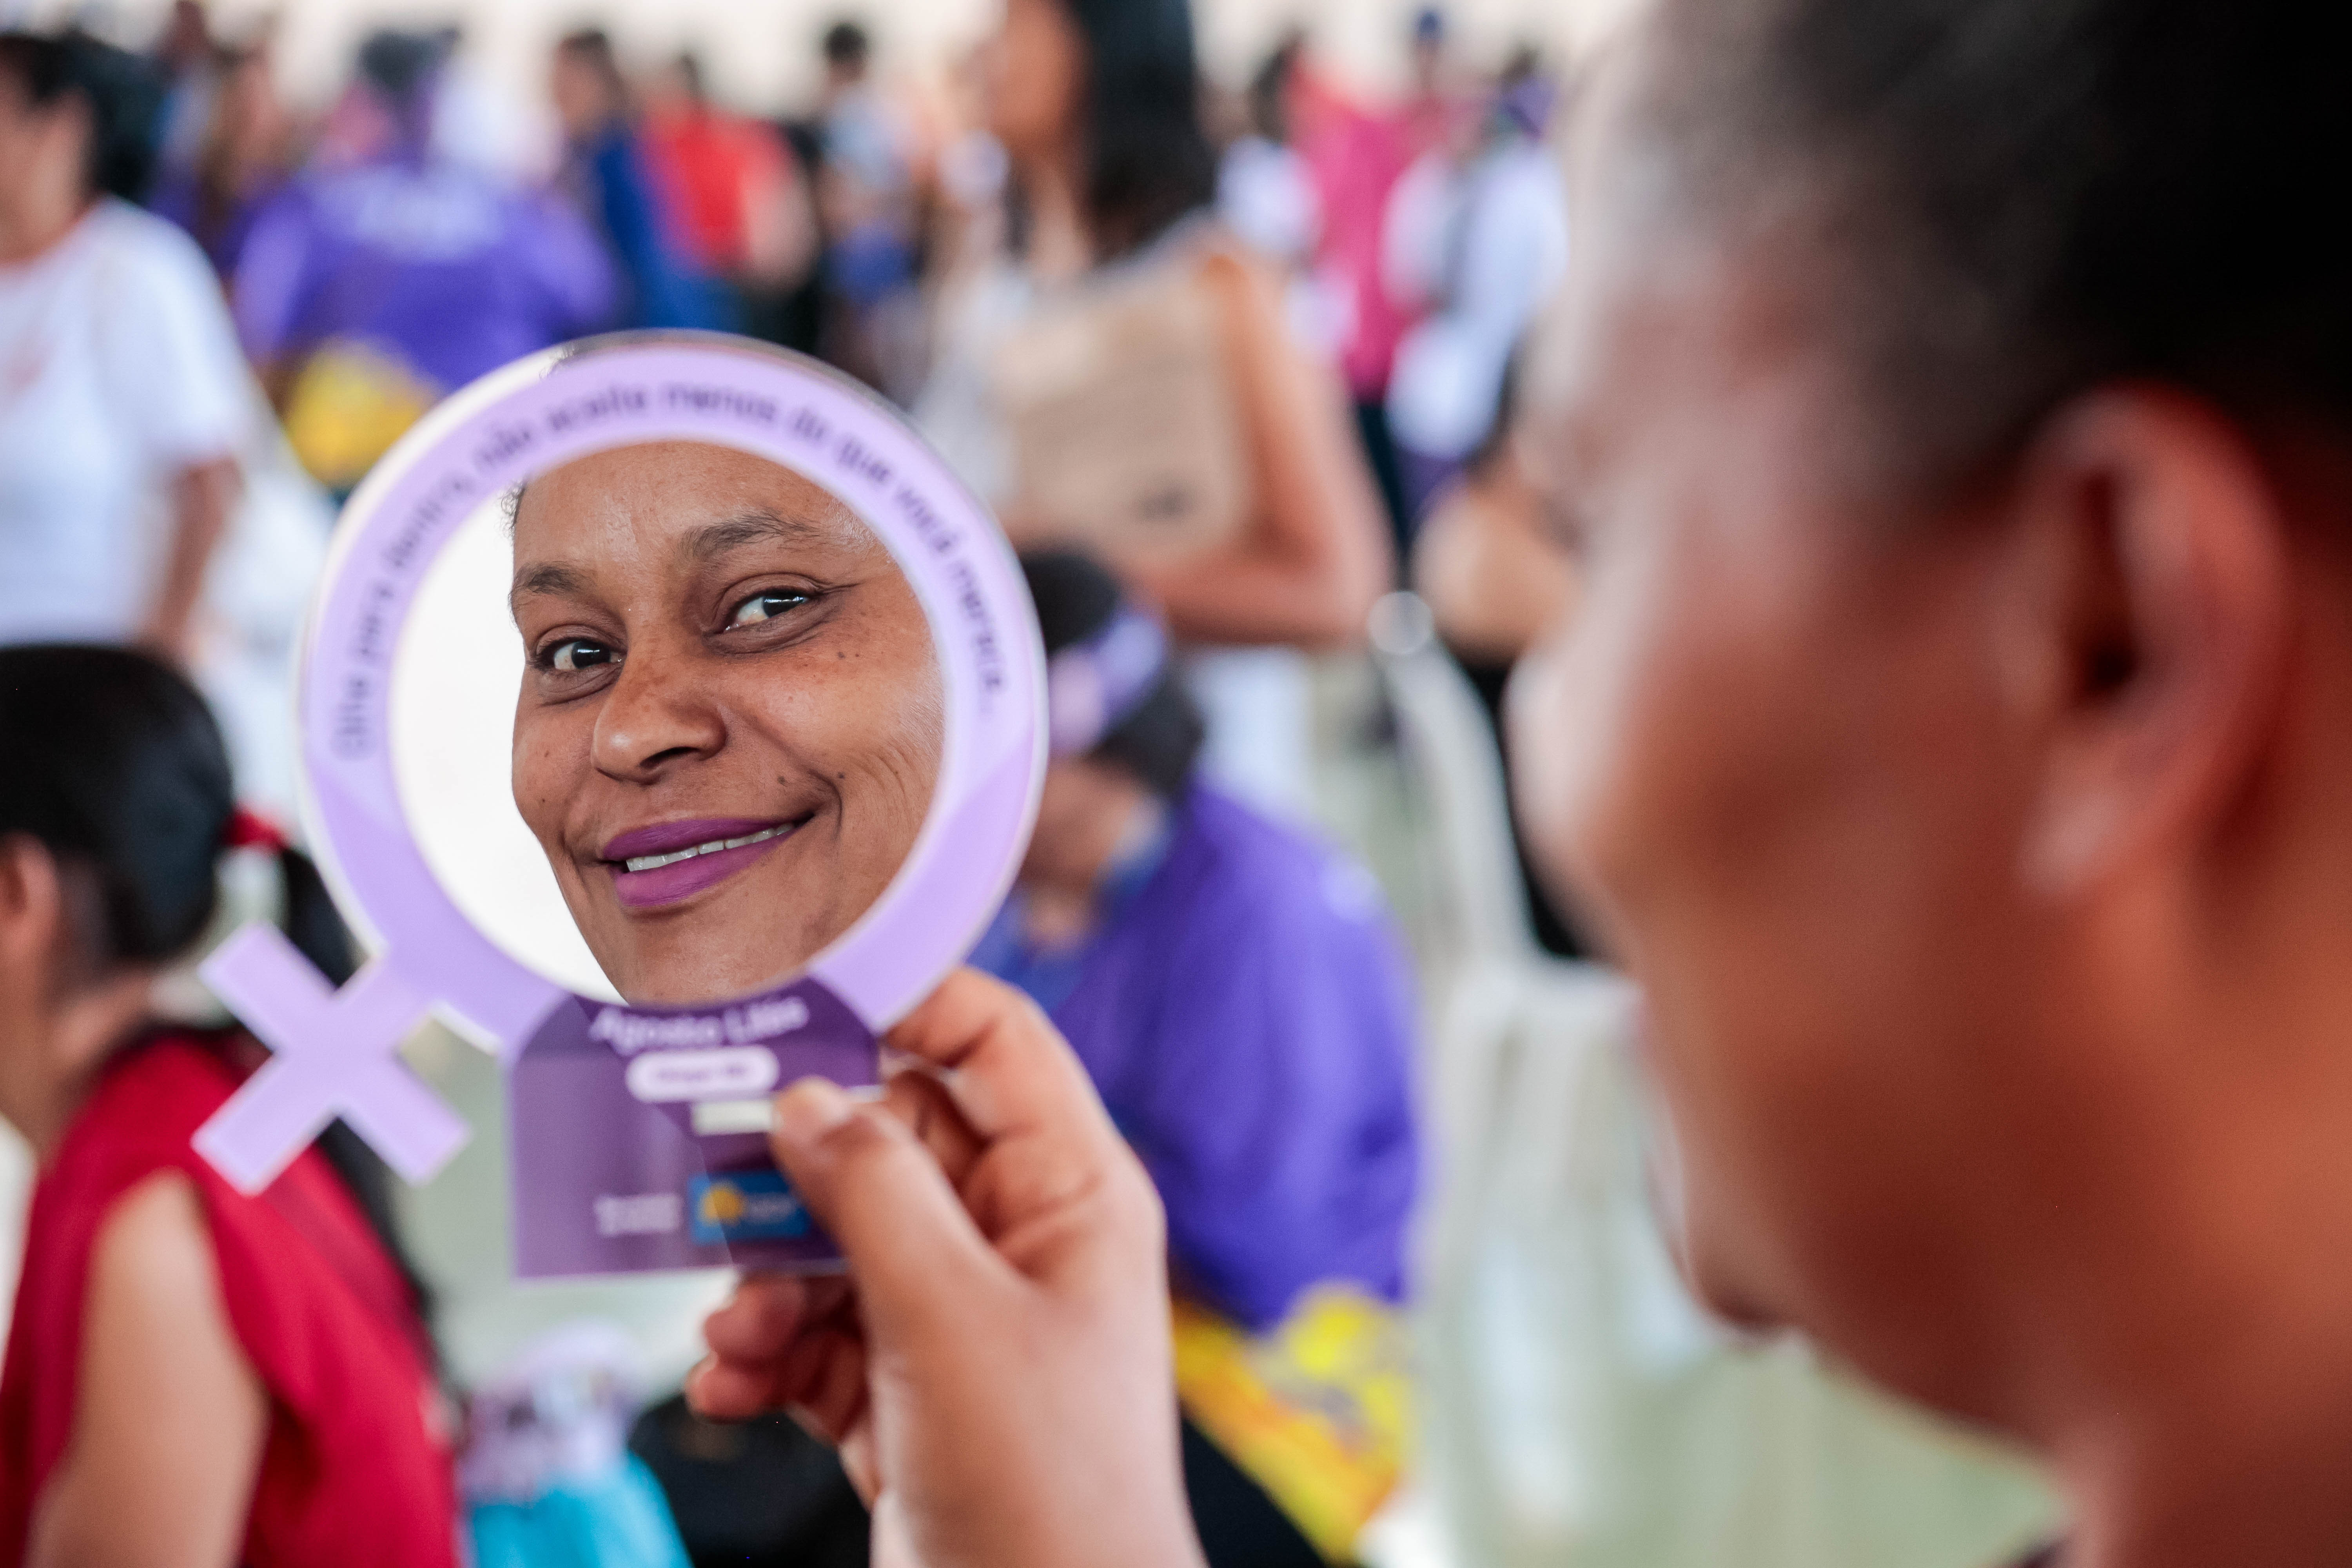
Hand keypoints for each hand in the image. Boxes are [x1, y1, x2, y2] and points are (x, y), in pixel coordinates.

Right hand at [688, 970, 1203, 1567]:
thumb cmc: (1043, 1488)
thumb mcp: (952, 1318)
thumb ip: (874, 1193)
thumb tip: (809, 1097)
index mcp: (1068, 1192)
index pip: (991, 1043)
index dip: (903, 1005)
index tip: (794, 1002)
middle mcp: (1017, 1239)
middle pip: (889, 1142)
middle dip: (797, 1175)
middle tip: (715, 1190)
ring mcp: (959, 1316)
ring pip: (836, 1243)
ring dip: (766, 1283)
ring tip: (734, 1336)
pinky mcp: (904, 1392)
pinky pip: (816, 1335)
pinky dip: (766, 1357)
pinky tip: (731, 1388)